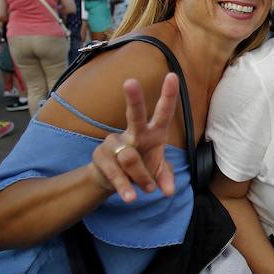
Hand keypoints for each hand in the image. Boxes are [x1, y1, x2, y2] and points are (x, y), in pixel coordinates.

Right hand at [88, 73, 178, 201]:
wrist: (112, 181)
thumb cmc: (141, 168)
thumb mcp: (158, 173)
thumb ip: (165, 178)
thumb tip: (169, 191)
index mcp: (153, 133)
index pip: (163, 112)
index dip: (169, 95)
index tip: (173, 75)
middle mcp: (133, 133)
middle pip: (134, 114)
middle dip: (134, 99)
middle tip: (130, 81)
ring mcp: (114, 143)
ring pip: (131, 158)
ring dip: (142, 178)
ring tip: (146, 189)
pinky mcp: (101, 157)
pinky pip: (116, 173)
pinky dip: (125, 187)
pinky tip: (130, 198)